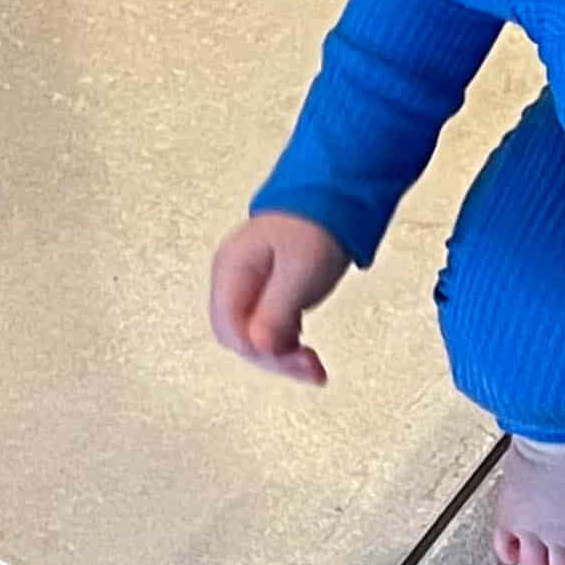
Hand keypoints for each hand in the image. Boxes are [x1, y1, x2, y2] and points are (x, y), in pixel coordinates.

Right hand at [208, 211, 349, 384]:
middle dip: (272, 358)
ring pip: (255, 338)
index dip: (258, 350)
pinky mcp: (269, 293)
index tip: (292, 356)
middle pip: (239, 338)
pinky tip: (308, 354)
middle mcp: (234, 280)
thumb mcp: (298, 273)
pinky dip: (289, 345)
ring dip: (283, 356)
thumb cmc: (316, 225)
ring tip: (315, 367)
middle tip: (310, 367)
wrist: (336, 197)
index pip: (229, 328)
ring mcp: (250, 287)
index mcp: (232, 270)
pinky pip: (270, 330)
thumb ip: (275, 312)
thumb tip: (258, 349)